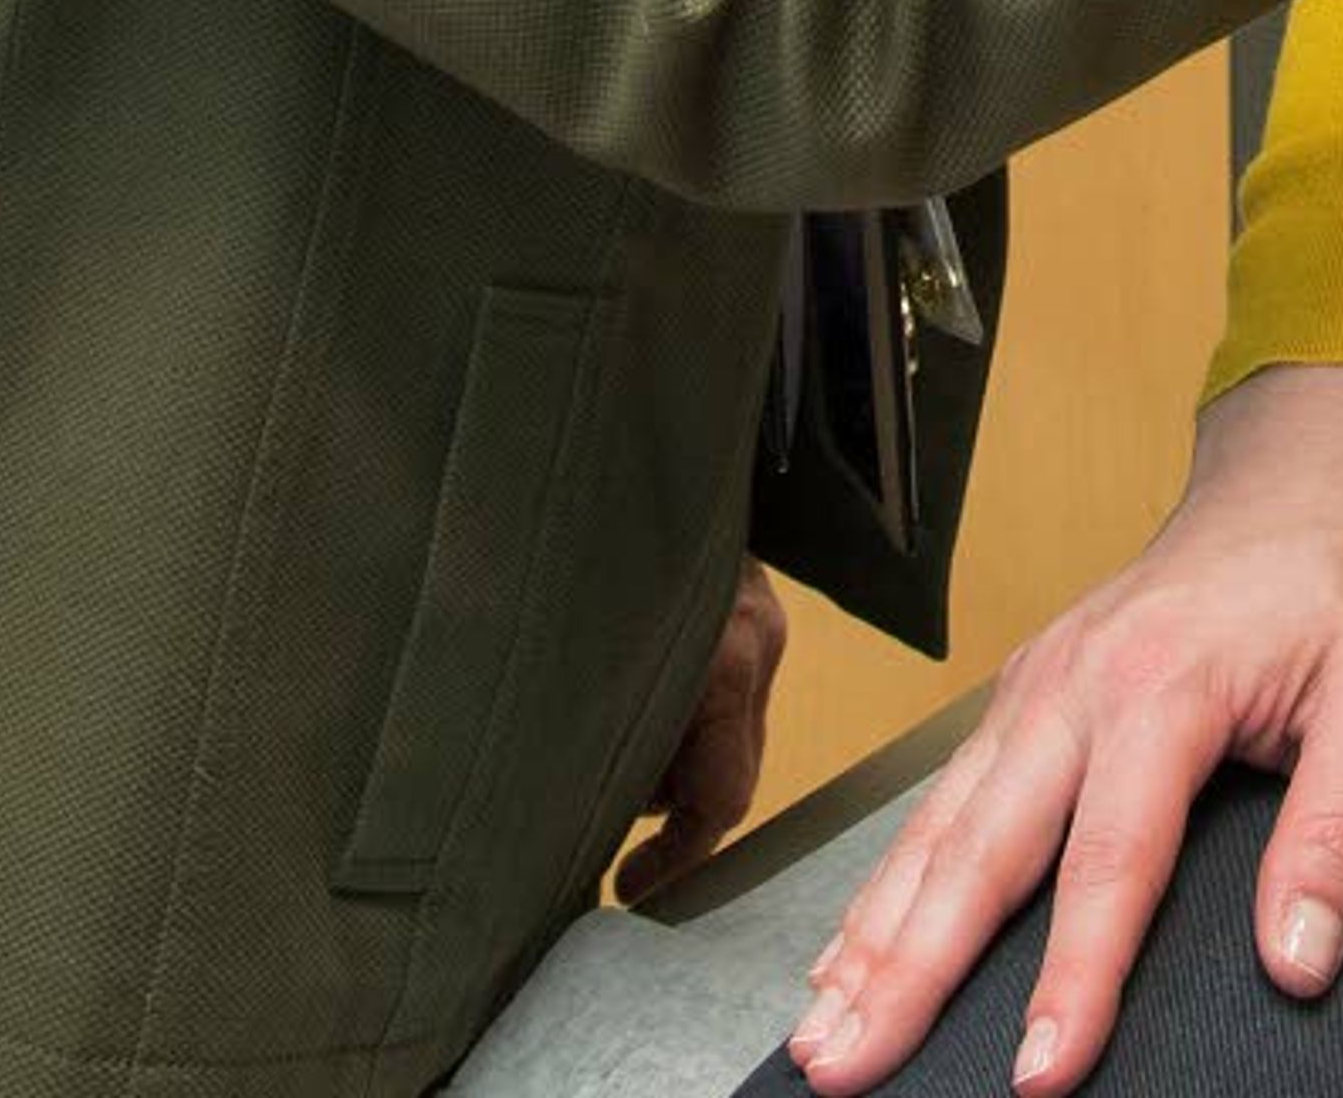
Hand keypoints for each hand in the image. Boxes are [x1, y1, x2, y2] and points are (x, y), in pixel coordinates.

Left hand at [613, 561, 789, 911]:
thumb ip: (607, 738)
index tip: (626, 889)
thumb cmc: (583, 553)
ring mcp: (762, 620)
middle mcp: (758, 639)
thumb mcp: (584, 663)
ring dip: (667, 756)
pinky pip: (720, 692)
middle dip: (668, 809)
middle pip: (728, 770)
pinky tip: (626, 703)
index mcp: (724, 659)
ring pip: (723, 732)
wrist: (621, 454)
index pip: (722, 798)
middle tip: (604, 830)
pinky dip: (676, 715)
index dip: (674, 860)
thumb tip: (580, 819)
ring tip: (599, 738)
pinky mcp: (751, 605)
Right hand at [788, 363, 1342, 1092]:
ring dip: (875, 932)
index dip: (1074, 977)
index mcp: (1164, 683)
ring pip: (941, 823)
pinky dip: (888, 878)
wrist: (1300, 474)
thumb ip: (1339, 831)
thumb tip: (1297, 959)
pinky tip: (849, 946)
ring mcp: (1038, 681)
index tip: (1041, 1073)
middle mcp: (1077, 682)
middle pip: (983, 848)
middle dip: (910, 968)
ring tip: (822, 1031)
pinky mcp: (1024, 689)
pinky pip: (944, 795)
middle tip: (851, 1066)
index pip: (1111, 861)